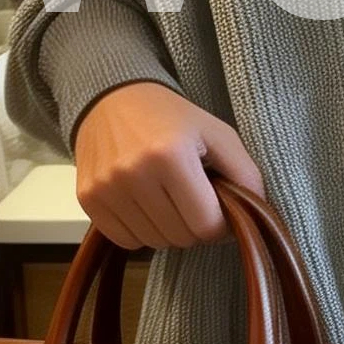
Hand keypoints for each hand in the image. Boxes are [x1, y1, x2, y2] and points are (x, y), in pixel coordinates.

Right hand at [73, 81, 263, 250]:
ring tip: (169, 198)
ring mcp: (106, 188)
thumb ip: (244, 172)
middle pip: (180, 238)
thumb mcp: (217, 133)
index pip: (205, 225)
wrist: (112, 100)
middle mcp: (134, 174)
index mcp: (171, 155)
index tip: (221, 210)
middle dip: (195, 226)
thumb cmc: (171, 117)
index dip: (221, 225)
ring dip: (168, 229)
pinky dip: (141, 232)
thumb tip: (256, 212)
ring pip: (154, 243)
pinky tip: (145, 204)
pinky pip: (126, 241)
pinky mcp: (87, 199)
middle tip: (194, 200)